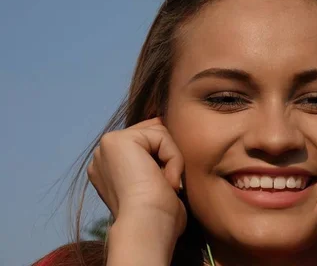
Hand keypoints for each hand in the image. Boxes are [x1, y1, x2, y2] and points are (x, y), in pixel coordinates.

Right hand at [87, 117, 186, 237]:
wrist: (147, 227)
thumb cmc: (159, 217)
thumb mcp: (159, 183)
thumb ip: (157, 158)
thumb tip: (164, 128)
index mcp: (110, 168)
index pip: (148, 143)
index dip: (166, 159)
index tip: (163, 187)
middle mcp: (103, 155)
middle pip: (153, 134)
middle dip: (168, 157)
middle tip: (164, 187)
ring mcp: (106, 146)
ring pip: (159, 133)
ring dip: (172, 161)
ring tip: (164, 186)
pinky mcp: (117, 140)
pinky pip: (162, 136)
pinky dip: (173, 159)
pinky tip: (164, 182)